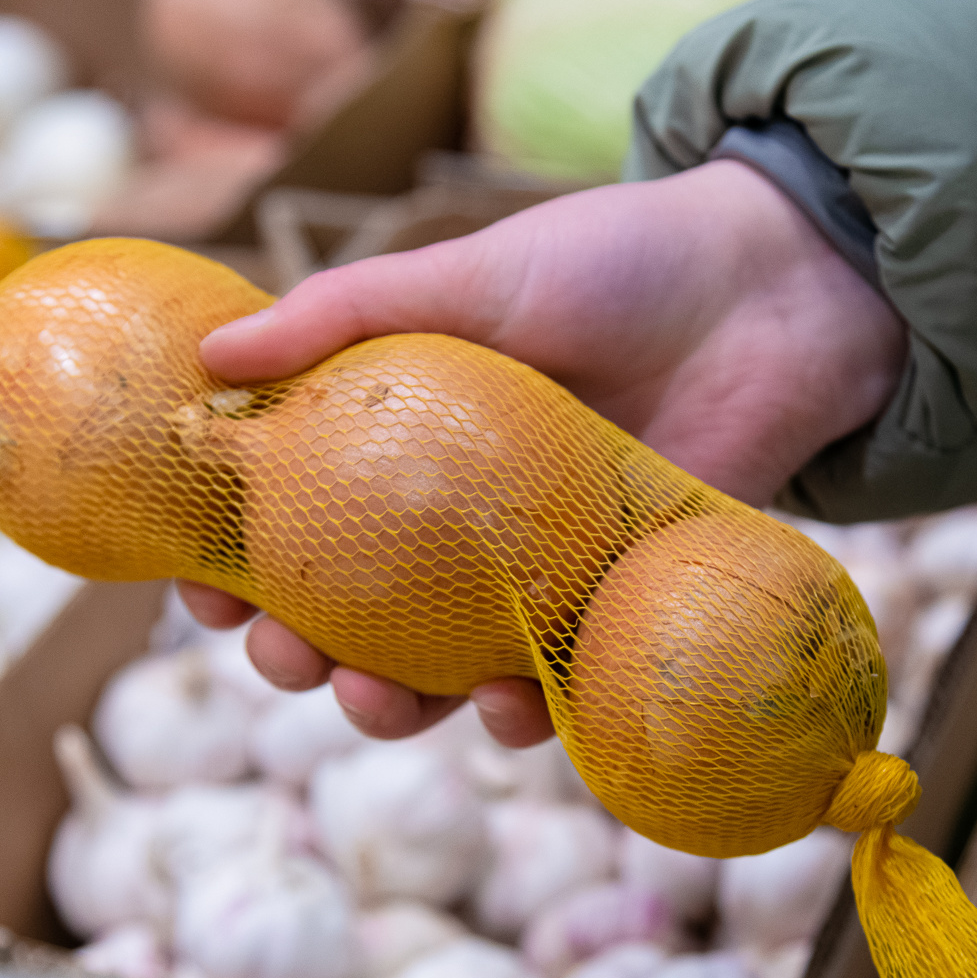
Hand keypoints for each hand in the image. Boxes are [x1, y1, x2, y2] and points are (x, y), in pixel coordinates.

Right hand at [180, 158, 906, 744]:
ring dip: (392, 706)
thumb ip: (347, 314)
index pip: (291, 520)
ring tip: (370, 699)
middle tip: (282, 656)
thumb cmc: (615, 264)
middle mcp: (455, 520)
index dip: (236, 567)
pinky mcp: (614, 606)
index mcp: (400, 443)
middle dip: (299, 656)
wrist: (774, 292)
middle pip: (351, 614)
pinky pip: (556, 685)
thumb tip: (210, 360)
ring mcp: (533, 570)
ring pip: (441, 671)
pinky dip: (523, 713)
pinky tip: (506, 706)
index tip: (202, 593)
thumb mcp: (470, 275)